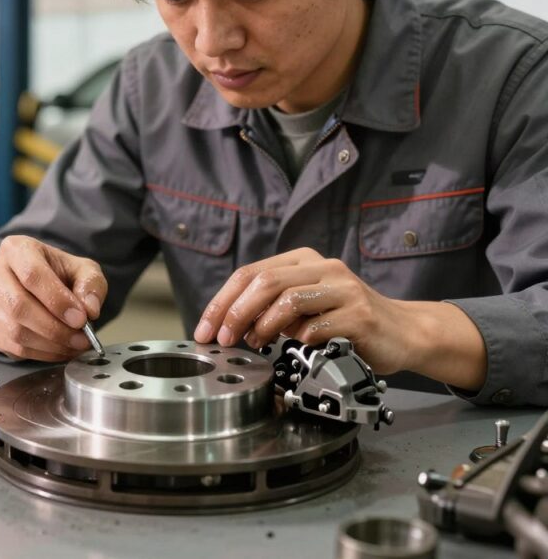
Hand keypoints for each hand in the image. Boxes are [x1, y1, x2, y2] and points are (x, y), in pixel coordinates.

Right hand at [0, 235, 106, 361]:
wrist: (35, 284)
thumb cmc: (58, 274)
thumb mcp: (83, 270)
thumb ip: (91, 285)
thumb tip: (89, 310)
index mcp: (16, 249)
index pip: (32, 274)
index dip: (57, 300)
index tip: (81, 319)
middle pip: (19, 306)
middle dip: (55, 328)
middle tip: (81, 339)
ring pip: (15, 331)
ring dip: (50, 345)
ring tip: (74, 346)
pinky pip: (11, 347)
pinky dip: (40, 354)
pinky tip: (58, 350)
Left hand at [192, 247, 479, 381]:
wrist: (402, 333)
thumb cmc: (346, 321)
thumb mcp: (303, 307)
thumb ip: (270, 307)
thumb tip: (229, 325)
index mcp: (303, 261)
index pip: (249, 273)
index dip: (221, 302)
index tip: (205, 330)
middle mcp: (323, 268)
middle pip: (265, 282)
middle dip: (235, 313)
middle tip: (224, 339)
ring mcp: (343, 288)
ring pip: (289, 299)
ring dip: (264, 326)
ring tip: (257, 343)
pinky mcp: (359, 314)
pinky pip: (317, 325)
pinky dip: (299, 338)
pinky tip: (297, 346)